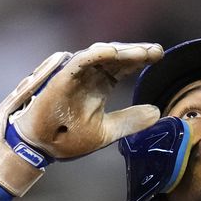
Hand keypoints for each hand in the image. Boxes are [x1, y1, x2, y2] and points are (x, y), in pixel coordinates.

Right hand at [0, 42, 162, 195]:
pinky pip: (78, 63)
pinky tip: (111, 52)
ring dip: (120, 52)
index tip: (160, 56)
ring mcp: (74, 76)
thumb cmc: (68, 139)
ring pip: (99, 55)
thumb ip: (130, 121)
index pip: (123, 67)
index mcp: (100, 86)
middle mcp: (88, 77)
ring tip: (141, 52)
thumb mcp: (106, 131)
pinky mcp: (60, 80)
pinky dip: (94, 56)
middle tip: (156, 51)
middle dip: (135, 53)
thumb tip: (156, 111)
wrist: (41, 149)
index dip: (140, 59)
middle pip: (115, 57)